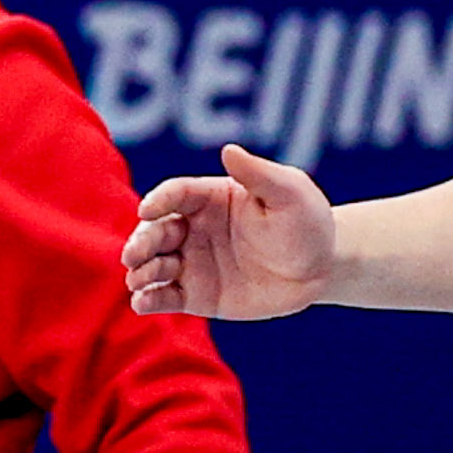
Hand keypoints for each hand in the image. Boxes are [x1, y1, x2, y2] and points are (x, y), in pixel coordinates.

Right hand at [120, 148, 334, 319]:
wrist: (320, 269)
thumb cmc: (306, 222)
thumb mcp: (289, 193)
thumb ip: (258, 174)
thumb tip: (228, 149)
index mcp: (211, 197)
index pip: (175, 194)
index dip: (158, 201)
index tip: (147, 211)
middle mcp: (194, 228)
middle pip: (156, 231)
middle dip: (141, 242)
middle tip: (132, 255)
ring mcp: (192, 262)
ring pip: (155, 264)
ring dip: (140, 272)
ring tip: (136, 280)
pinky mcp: (196, 295)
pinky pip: (165, 297)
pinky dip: (148, 300)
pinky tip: (141, 304)